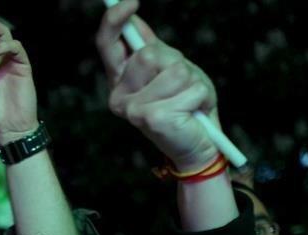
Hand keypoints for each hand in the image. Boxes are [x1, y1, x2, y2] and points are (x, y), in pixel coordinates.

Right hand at [96, 0, 219, 171]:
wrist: (197, 147)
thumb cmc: (186, 108)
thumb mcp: (171, 72)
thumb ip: (152, 49)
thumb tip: (135, 21)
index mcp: (120, 80)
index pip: (107, 44)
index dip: (115, 20)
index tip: (130, 2)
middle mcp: (119, 95)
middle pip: (148, 53)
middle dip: (175, 63)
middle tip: (182, 86)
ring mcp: (131, 108)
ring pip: (172, 69)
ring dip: (192, 81)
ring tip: (189, 100)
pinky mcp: (150, 117)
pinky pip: (188, 88)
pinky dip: (200, 97)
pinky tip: (193, 113)